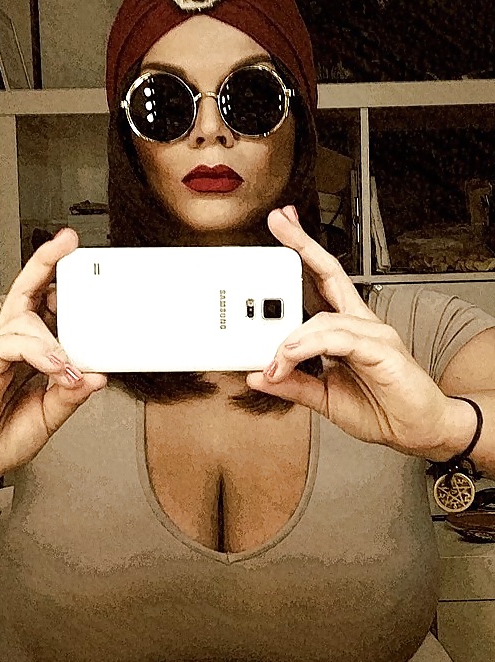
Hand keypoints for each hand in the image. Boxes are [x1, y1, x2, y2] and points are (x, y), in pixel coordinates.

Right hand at [0, 229, 106, 511]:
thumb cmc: (0, 439)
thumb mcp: (49, 416)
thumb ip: (71, 394)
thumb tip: (97, 375)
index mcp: (24, 354)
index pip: (40, 306)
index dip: (55, 280)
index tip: (77, 258)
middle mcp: (7, 347)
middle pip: (24, 293)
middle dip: (46, 264)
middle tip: (68, 244)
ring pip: (23, 318)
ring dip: (55, 336)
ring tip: (70, 366)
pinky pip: (11, 345)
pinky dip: (40, 353)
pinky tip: (57, 368)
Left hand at [246, 206, 462, 458]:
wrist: (415, 430)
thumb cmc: (378, 408)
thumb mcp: (322, 397)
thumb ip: (292, 384)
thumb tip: (257, 375)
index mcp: (347, 327)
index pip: (323, 279)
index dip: (304, 253)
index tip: (282, 228)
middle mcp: (360, 322)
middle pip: (329, 273)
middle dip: (302, 245)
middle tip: (278, 221)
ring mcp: (373, 333)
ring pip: (322, 318)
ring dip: (290, 340)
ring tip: (273, 365)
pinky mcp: (381, 351)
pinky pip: (339, 339)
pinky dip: (309, 347)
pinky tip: (289, 358)